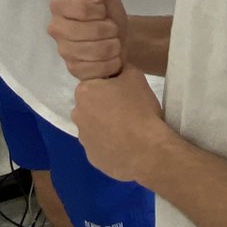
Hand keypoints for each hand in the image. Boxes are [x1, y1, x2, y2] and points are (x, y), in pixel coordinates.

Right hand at [48, 0, 127, 79]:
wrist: (117, 37)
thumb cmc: (107, 12)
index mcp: (58, 5)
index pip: (81, 8)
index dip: (99, 10)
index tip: (103, 11)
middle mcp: (55, 28)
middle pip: (88, 31)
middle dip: (109, 30)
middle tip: (112, 29)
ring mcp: (63, 51)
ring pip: (93, 51)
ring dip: (112, 47)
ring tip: (113, 42)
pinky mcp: (73, 70)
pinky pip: (95, 69)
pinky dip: (110, 64)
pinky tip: (111, 58)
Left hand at [73, 67, 166, 182]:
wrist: (148, 150)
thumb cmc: (140, 109)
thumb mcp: (135, 76)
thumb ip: (121, 68)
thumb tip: (117, 69)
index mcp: (84, 92)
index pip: (94, 85)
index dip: (109, 89)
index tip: (123, 95)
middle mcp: (77, 115)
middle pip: (90, 107)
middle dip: (104, 108)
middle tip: (126, 112)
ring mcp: (84, 139)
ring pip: (94, 128)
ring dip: (105, 128)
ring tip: (127, 132)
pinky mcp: (92, 159)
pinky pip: (100, 147)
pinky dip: (109, 146)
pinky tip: (125, 147)